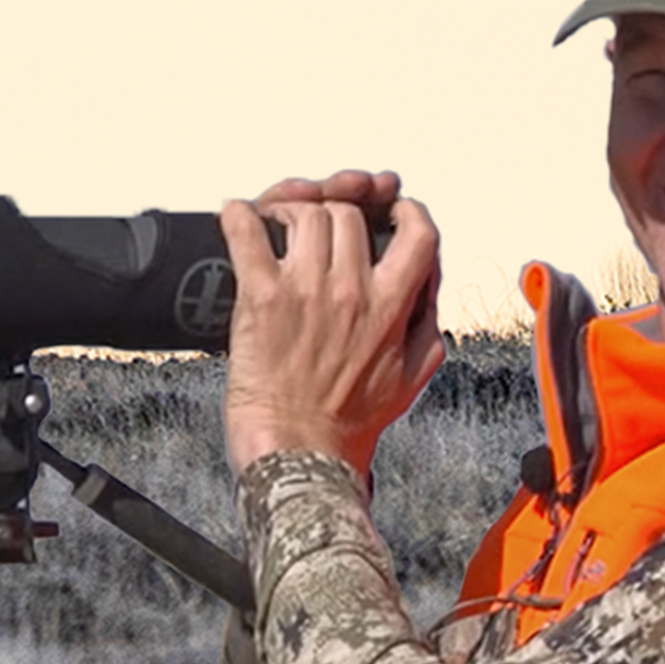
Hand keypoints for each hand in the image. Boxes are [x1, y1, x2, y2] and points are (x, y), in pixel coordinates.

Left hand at [220, 169, 447, 478]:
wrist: (300, 456)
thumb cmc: (345, 425)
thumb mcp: (412, 376)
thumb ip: (426, 325)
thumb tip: (426, 288)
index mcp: (391, 307)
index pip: (417, 233)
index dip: (406, 211)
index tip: (391, 210)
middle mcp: (351, 291)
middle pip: (350, 214)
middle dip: (339, 207)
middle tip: (324, 217)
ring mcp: (304, 291)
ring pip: (306, 214)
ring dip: (291, 209)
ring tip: (281, 224)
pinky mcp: (260, 299)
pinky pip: (247, 235)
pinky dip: (240, 217)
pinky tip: (238, 216)